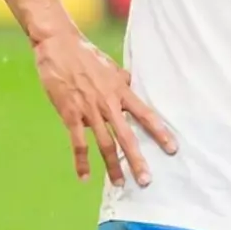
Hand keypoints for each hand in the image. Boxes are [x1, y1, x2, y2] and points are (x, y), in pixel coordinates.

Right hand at [33, 30, 177, 187]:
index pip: (145, 114)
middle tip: (146, 180)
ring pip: (105, 143)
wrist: (58, 45)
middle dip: (137, 160)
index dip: (159, 132)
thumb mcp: (110, 65)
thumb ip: (122, 79)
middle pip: (127, 136)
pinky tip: (84, 177)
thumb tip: (131, 84)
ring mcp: (89, 110)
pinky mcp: (71, 114)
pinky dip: (81, 162)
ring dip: (113, 166)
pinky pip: (78, 142)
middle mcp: (108, 103)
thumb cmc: (85, 54)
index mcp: (120, 90)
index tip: (172, 148)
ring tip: (120, 184)